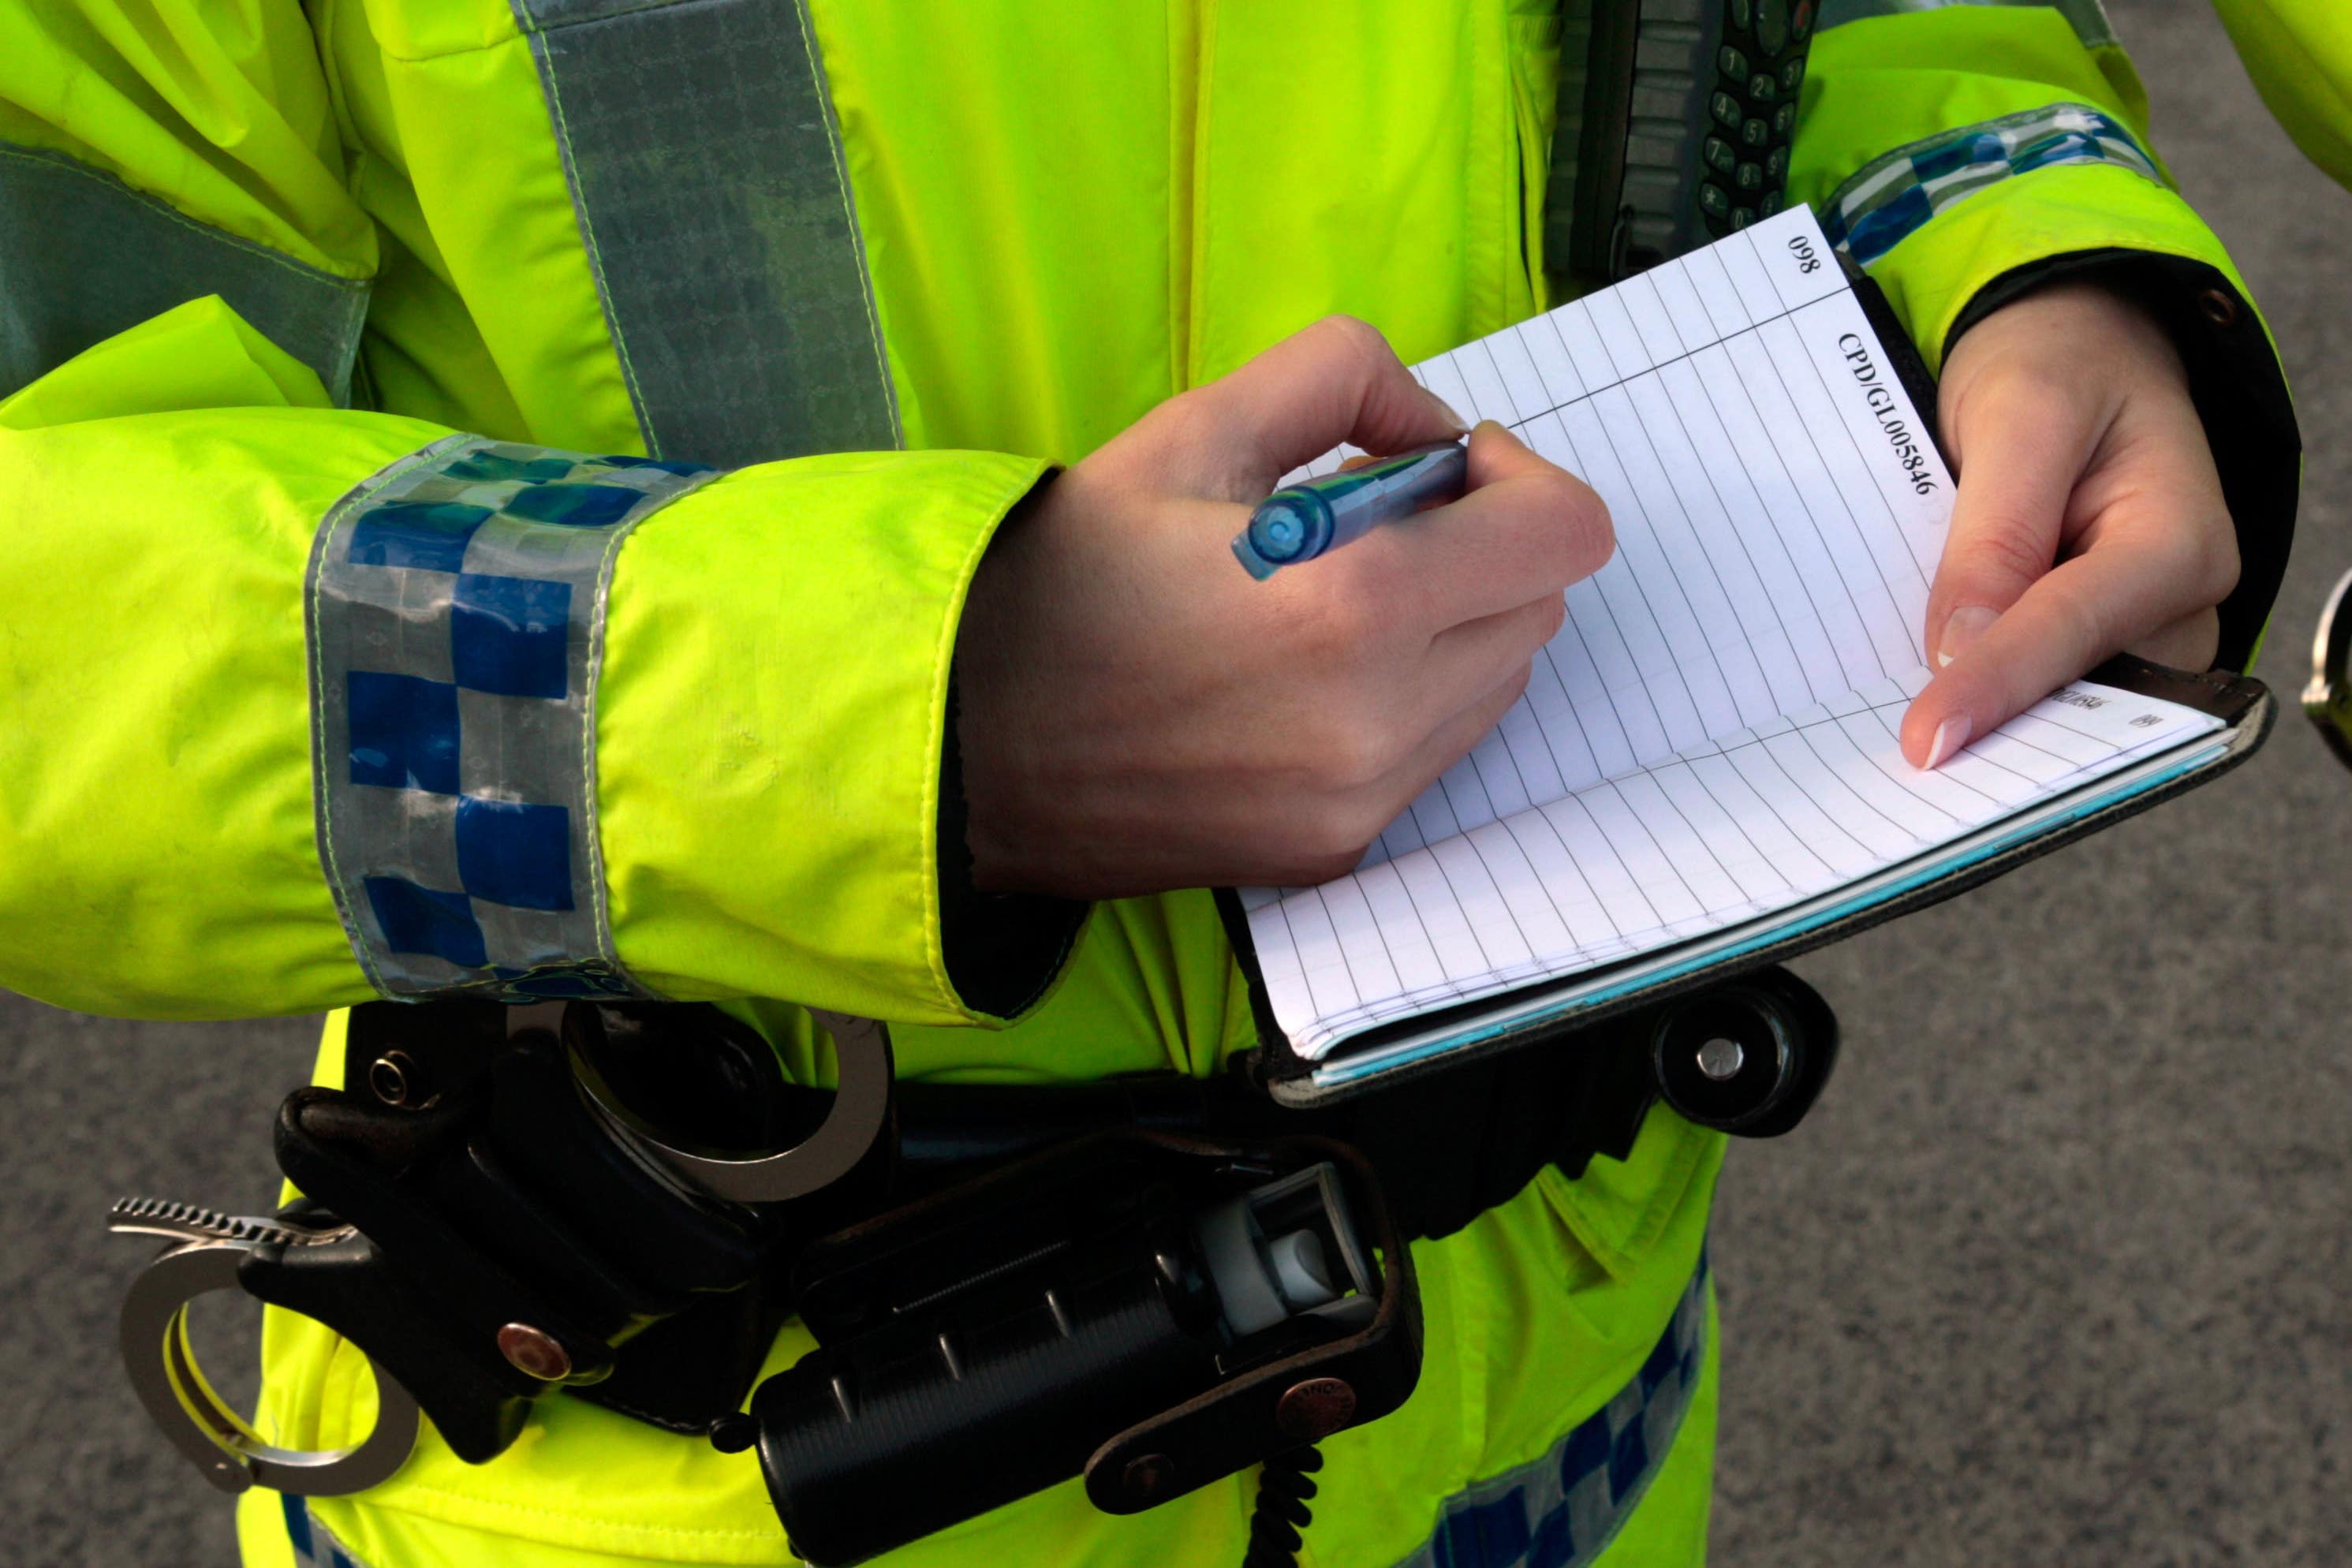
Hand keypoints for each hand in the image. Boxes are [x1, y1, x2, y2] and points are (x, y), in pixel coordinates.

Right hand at [955, 316, 1613, 897]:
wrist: (962, 742)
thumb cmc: (1065, 580)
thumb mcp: (1193, 428)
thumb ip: (1341, 375)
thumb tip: (1430, 427)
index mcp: (1357, 604)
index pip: (1564, 535)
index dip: (1521, 479)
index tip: (1444, 467)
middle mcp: (1380, 720)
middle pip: (1538, 608)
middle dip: (1483, 547)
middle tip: (1375, 523)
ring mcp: (1360, 801)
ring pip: (1494, 686)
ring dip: (1451, 626)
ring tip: (1327, 603)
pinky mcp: (1332, 849)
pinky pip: (1430, 755)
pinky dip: (1402, 700)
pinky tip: (1298, 678)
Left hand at [1899, 282, 2239, 766]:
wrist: (2075, 351)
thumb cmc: (2060, 364)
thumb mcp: (2022, 412)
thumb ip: (1995, 530)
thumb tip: (1958, 646)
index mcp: (2180, 541)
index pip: (2074, 628)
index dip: (1996, 685)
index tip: (1926, 740)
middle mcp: (2175, 606)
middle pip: (2075, 690)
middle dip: (1993, 722)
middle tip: (1899, 756)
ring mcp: (2135, 634)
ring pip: (2053, 702)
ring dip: (1980, 717)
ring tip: (1896, 736)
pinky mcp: (2088, 643)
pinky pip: (2034, 684)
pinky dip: (1978, 690)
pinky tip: (1917, 704)